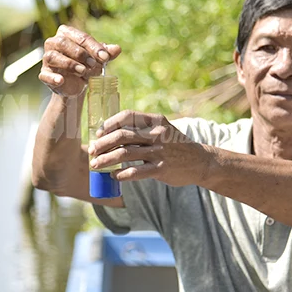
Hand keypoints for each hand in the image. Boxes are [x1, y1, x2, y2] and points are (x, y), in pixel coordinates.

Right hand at [39, 25, 121, 96]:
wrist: (76, 85)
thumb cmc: (86, 65)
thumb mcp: (98, 59)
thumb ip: (106, 53)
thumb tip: (117, 49)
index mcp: (67, 34)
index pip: (80, 37)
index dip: (94, 47)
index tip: (105, 57)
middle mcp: (53, 43)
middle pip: (63, 43)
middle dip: (80, 53)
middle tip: (93, 64)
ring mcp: (47, 59)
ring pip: (53, 56)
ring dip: (69, 64)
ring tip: (82, 71)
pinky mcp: (44, 74)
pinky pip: (45, 74)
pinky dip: (52, 77)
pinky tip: (61, 80)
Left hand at [87, 110, 207, 186]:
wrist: (200, 161)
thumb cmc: (174, 145)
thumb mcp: (162, 129)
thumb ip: (142, 129)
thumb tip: (111, 134)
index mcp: (156, 120)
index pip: (127, 116)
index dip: (109, 124)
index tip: (98, 133)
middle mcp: (157, 134)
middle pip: (122, 135)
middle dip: (102, 143)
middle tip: (91, 150)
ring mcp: (159, 152)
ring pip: (124, 154)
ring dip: (106, 160)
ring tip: (95, 165)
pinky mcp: (160, 169)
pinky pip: (135, 171)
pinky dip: (121, 174)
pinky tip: (114, 176)